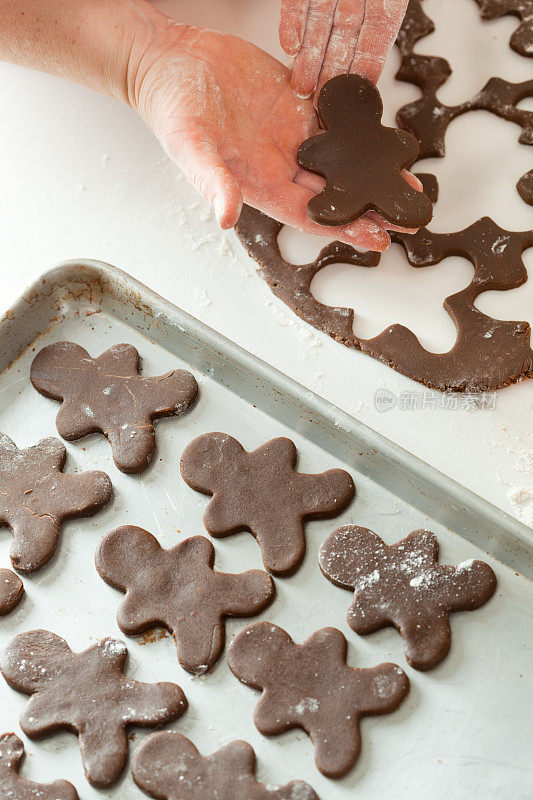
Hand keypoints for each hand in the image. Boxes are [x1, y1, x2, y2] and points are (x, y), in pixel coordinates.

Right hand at [132, 24, 417, 250]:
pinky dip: (359, 126)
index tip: (378, 238)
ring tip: (406, 176)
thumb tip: (225, 216)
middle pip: (336, 190)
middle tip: (410, 211)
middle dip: (372, 202)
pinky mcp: (295, 101)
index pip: (311, 213)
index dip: (345, 227)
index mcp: (260, 183)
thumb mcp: (190, 147)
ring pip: (341, 157)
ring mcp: (291, 133)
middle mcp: (281, 163)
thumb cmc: (172, 110)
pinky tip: (384, 132)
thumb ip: (212, 181)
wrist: (168, 63)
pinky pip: (334, 118)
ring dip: (372, 168)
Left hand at [280, 0, 408, 98]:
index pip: (374, 44)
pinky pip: (297, 5)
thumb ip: (387, 14)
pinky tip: (290, 47)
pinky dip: (292, 24)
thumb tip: (380, 57)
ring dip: (308, 60)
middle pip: (342, 45)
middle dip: (331, 76)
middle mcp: (355, 1)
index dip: (365, 72)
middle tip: (322, 105)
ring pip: (317, 31)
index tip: (356, 98)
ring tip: (300, 87)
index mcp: (383, 4)